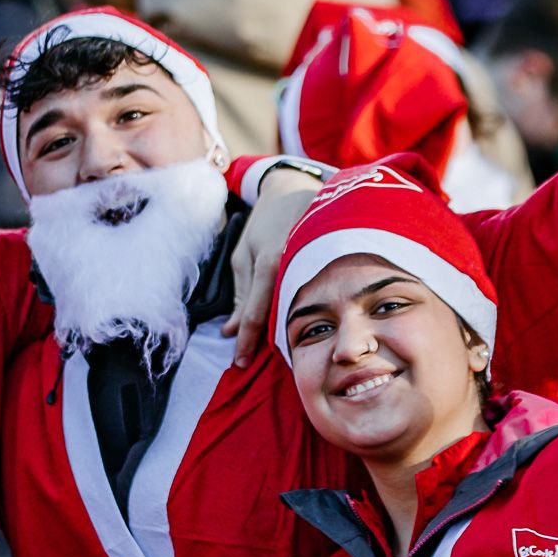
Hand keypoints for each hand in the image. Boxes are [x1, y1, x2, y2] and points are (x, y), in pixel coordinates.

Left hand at [225, 166, 324, 366]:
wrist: (296, 190)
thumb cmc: (264, 222)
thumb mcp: (243, 255)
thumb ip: (240, 295)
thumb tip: (232, 330)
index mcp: (269, 263)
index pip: (255, 314)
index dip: (246, 342)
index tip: (239, 363)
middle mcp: (294, 267)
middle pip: (279, 316)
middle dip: (266, 343)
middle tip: (253, 366)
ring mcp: (313, 266)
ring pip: (297, 309)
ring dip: (285, 331)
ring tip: (276, 353)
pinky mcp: (325, 265)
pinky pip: (310, 296)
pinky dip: (301, 313)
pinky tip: (298, 327)